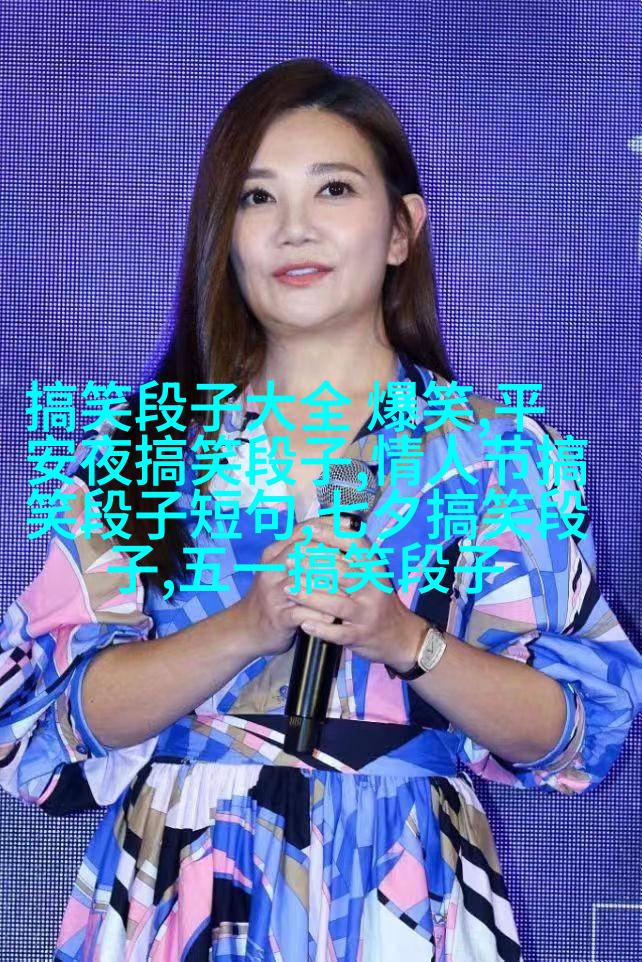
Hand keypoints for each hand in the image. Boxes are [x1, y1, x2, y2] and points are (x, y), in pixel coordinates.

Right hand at [237, 515, 357, 657]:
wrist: (246, 628)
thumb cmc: (273, 595)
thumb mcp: (282, 569)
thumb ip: (302, 553)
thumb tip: (335, 534)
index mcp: (274, 554)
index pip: (303, 532)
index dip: (329, 529)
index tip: (352, 529)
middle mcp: (271, 570)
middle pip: (304, 553)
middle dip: (332, 558)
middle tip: (354, 566)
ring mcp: (273, 593)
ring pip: (304, 582)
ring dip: (329, 587)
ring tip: (349, 592)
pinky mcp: (278, 617)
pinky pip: (303, 612)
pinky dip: (321, 615)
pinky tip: (334, 617)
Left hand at [279, 514, 422, 672]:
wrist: (400, 635)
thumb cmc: (378, 599)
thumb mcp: (372, 574)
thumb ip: (352, 556)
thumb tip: (325, 528)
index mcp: (375, 569)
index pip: (356, 545)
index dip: (331, 535)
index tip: (307, 530)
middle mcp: (373, 588)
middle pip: (342, 572)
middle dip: (312, 565)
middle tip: (287, 561)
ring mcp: (367, 613)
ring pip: (336, 603)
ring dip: (310, 596)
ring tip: (288, 589)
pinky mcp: (361, 635)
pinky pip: (338, 633)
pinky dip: (319, 627)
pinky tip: (303, 622)